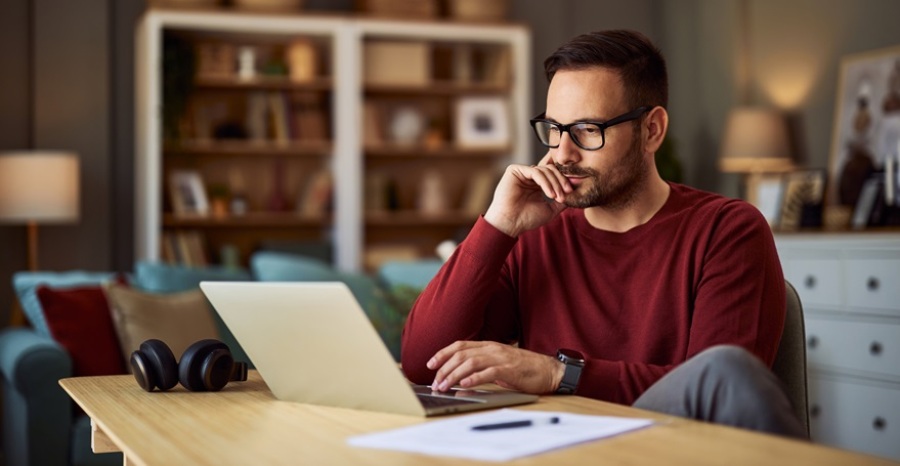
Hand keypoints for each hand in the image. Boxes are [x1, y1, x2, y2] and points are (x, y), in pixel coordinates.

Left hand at [426, 341, 563, 393]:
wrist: (549, 371)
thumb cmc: (524, 369)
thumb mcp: (499, 363)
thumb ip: (482, 365)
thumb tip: (460, 376)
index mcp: (488, 346)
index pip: (460, 345)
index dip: (442, 353)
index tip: (430, 364)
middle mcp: (492, 349)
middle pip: (461, 354)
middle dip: (444, 368)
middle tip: (435, 382)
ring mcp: (501, 358)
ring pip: (470, 363)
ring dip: (454, 375)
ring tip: (444, 386)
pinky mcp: (510, 370)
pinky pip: (488, 372)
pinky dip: (474, 378)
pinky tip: (465, 385)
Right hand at [483, 162, 570, 236]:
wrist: (510, 223)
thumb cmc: (527, 219)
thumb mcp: (550, 209)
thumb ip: (561, 201)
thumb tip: (575, 195)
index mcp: (536, 183)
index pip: (553, 174)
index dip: (563, 181)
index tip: (571, 192)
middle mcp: (529, 176)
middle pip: (550, 170)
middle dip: (560, 181)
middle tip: (566, 193)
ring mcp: (521, 172)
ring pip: (544, 170)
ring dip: (554, 183)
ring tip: (556, 197)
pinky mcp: (514, 170)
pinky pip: (535, 171)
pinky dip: (545, 182)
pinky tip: (549, 193)